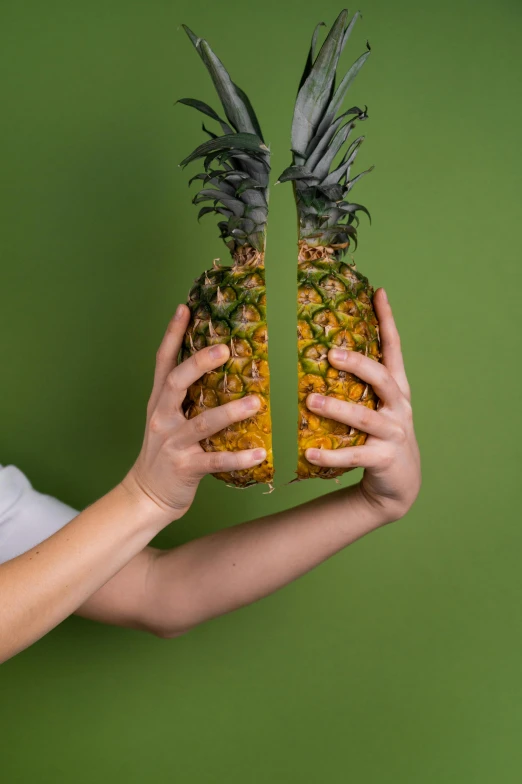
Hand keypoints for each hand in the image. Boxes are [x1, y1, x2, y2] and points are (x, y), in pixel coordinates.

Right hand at [121, 305, 265, 523]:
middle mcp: (163, 418)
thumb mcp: (167, 419)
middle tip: (224, 349)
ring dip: (229, 412)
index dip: (172, 334)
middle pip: (176, 383)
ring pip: (201, 422)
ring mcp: (173, 443)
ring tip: (256, 404)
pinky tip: (260, 453)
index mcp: (159, 402)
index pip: (163, 362)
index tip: (184, 308)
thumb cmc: (166, 451)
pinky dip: (238, 457)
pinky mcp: (186, 467)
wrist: (147, 494)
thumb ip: (185, 395)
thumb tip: (216, 365)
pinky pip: (215, 461)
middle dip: (198, 363)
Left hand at [305, 288, 420, 524]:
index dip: (388, 321)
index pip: (394, 350)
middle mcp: (398, 408)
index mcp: (397, 390)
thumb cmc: (380, 437)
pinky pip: (354, 456)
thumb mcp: (377, 406)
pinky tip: (308, 453)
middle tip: (331, 354)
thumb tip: (326, 352)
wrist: (400, 482)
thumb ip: (360, 383)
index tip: (378, 292)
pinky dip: (331, 455)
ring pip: (365, 418)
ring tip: (310, 400)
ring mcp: (393, 434)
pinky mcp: (384, 459)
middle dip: (358, 364)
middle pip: (382, 379)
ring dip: (337, 408)